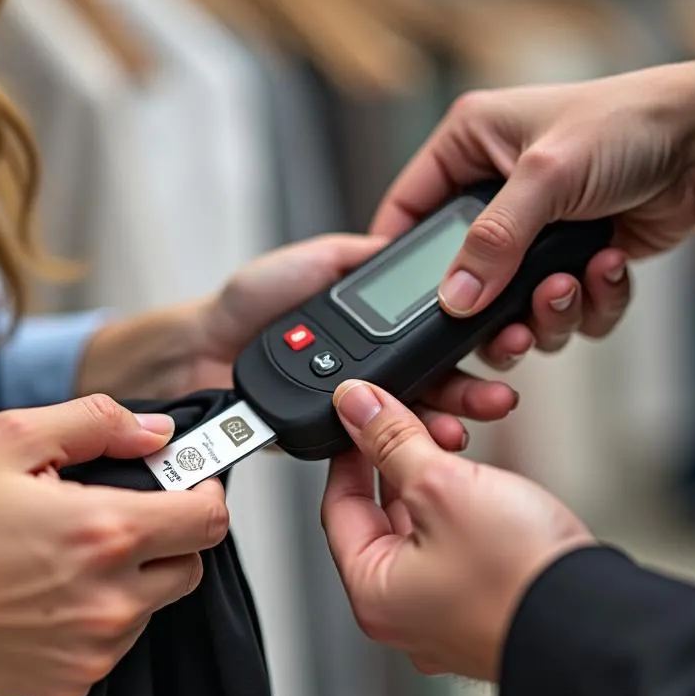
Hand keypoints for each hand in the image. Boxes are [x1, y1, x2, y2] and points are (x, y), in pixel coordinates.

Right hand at [0, 396, 228, 695]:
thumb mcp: (9, 440)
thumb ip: (97, 424)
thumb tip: (155, 432)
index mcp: (105, 535)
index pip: (209, 519)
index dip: (202, 492)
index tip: (185, 483)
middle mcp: (110, 602)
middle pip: (188, 567)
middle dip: (166, 536)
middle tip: (112, 515)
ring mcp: (90, 652)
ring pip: (150, 608)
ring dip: (129, 579)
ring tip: (60, 557)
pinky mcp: (66, 686)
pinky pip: (109, 647)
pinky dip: (94, 620)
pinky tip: (42, 597)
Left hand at [80, 236, 520, 451]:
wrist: (198, 348)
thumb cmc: (243, 304)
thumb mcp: (310, 262)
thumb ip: (355, 257)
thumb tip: (397, 247)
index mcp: (365, 329)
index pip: (426, 338)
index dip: (463, 343)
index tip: (496, 343)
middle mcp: (362, 368)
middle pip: (429, 382)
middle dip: (468, 390)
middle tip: (496, 396)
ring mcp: (345, 405)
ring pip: (405, 420)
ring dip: (443, 422)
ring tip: (467, 425)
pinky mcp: (324, 435)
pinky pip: (365, 445)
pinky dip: (395, 448)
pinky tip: (421, 446)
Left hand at [320, 380, 593, 680]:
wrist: (602, 625)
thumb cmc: (520, 578)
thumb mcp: (443, 486)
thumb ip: (392, 441)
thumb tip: (357, 408)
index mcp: (373, 593)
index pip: (339, 508)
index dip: (349, 454)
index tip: (360, 420)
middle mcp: (403, 613)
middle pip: (383, 517)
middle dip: (402, 461)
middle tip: (418, 424)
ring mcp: (445, 616)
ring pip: (424, 529)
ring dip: (438, 480)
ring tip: (460, 444)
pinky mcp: (485, 609)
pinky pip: (457, 548)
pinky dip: (464, 511)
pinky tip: (486, 484)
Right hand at [371, 56, 694, 364]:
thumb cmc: (631, 122)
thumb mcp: (546, 174)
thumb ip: (492, 241)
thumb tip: (454, 298)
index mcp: (470, 148)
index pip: (407, 210)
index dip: (398, 258)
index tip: (399, 304)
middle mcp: (494, 194)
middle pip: (460, 277)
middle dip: (490, 310)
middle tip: (509, 327)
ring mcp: (534, 233)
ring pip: (512, 307)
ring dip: (546, 312)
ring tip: (570, 284)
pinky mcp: (572, 261)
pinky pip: (563, 309)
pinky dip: (588, 302)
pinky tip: (607, 267)